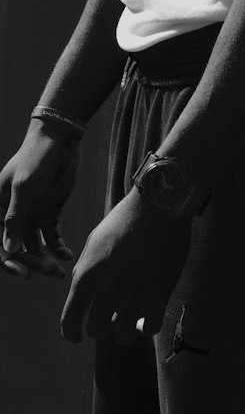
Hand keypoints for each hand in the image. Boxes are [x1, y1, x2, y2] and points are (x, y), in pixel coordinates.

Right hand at [1, 124, 79, 281]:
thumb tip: (9, 250)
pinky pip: (51, 237)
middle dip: (31, 263)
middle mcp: (12, 217)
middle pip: (17, 249)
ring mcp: (31, 216)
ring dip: (44, 261)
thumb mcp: (24, 185)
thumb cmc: (36, 157)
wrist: (60, 138)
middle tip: (50, 271)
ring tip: (59, 271)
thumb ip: (16, 217)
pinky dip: (57, 248)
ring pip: (34, 248)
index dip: (9, 261)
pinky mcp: (49, 213)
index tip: (25, 274)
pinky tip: (65, 255)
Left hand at [61, 188, 191, 344]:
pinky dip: (147, 326)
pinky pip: (150, 328)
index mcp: (87, 274)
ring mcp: (134, 291)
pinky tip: (149, 315)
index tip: (78, 337)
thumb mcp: (95, 241)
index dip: (72, 334)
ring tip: (131, 318)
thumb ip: (84, 271)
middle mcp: (108, 287)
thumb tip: (81, 297)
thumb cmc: (126, 219)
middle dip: (102, 327)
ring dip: (125, 329)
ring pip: (123, 335)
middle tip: (111, 318)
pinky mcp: (160, 292)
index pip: (70, 321)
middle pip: (97, 331)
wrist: (159, 203)